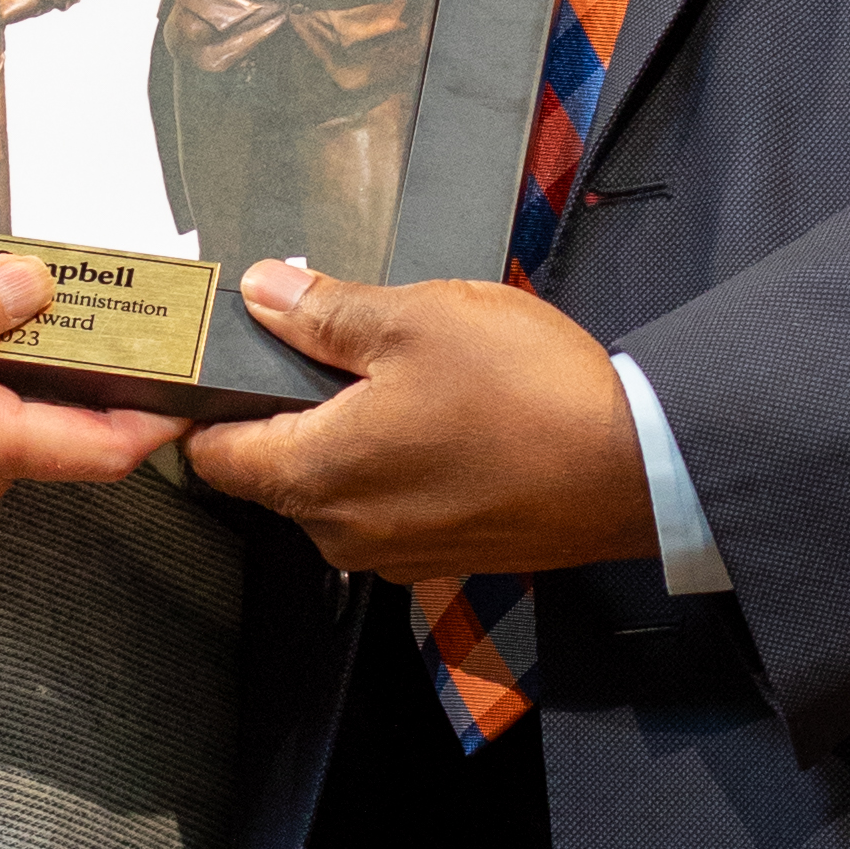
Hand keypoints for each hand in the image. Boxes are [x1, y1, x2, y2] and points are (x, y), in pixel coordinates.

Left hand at [183, 264, 656, 580]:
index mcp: (315, 475)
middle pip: (273, 469)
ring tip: (413, 379)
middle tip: (343, 347)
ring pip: (336, 487)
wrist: (637, 468)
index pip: (211, 454)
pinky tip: (451, 420)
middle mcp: (342, 531)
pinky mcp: (444, 556)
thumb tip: (264, 292)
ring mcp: (395, 554)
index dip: (211, 403)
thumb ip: (324, 309)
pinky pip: (392, 506)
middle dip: (293, 407)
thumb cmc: (533, 398)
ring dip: (354, 435)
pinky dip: (402, 465)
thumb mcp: (417, 318)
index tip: (228, 363)